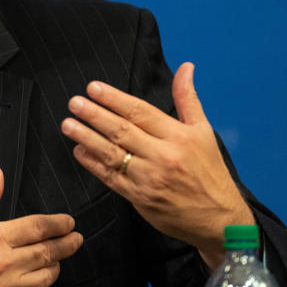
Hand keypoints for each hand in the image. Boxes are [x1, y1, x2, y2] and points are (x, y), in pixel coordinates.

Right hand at [0, 167, 82, 286]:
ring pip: (45, 278)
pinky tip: (35, 285)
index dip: (59, 224)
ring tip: (55, 260)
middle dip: (68, 244)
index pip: (38, 228)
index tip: (69, 222)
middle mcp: (3, 264)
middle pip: (49, 252)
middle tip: (76, 239)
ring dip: (54, 267)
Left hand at [60, 62, 253, 267]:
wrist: (219, 220)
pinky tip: (79, 151)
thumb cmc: (210, 172)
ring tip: (68, 124)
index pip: (140, 112)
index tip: (93, 88)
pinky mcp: (139, 198)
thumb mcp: (203, 132)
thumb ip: (187, 99)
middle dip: (95, 115)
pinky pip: (110, 178)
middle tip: (74, 103)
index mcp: (178, 136)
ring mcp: (149, 178)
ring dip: (87, 137)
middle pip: (122, 131)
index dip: (115, 99)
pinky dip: (92, 164)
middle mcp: (163, 156)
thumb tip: (186, 67)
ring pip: (112, 154)